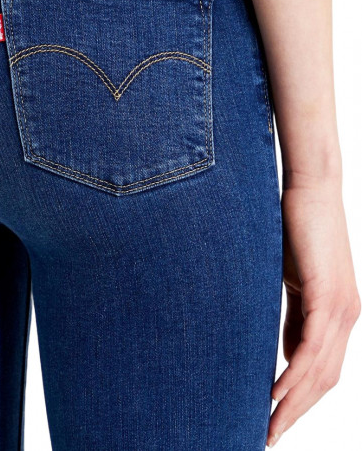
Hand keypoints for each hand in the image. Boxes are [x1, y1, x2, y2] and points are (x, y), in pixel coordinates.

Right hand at [267, 175, 359, 446]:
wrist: (311, 189)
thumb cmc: (297, 228)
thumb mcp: (292, 281)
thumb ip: (293, 317)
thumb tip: (285, 352)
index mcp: (338, 316)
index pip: (321, 370)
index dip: (299, 401)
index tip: (274, 420)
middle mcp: (346, 318)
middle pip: (323, 380)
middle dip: (295, 413)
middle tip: (267, 435)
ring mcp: (341, 308)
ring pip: (319, 371)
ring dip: (293, 403)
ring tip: (268, 425)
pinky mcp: (328, 296)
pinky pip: (312, 347)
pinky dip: (294, 375)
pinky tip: (276, 393)